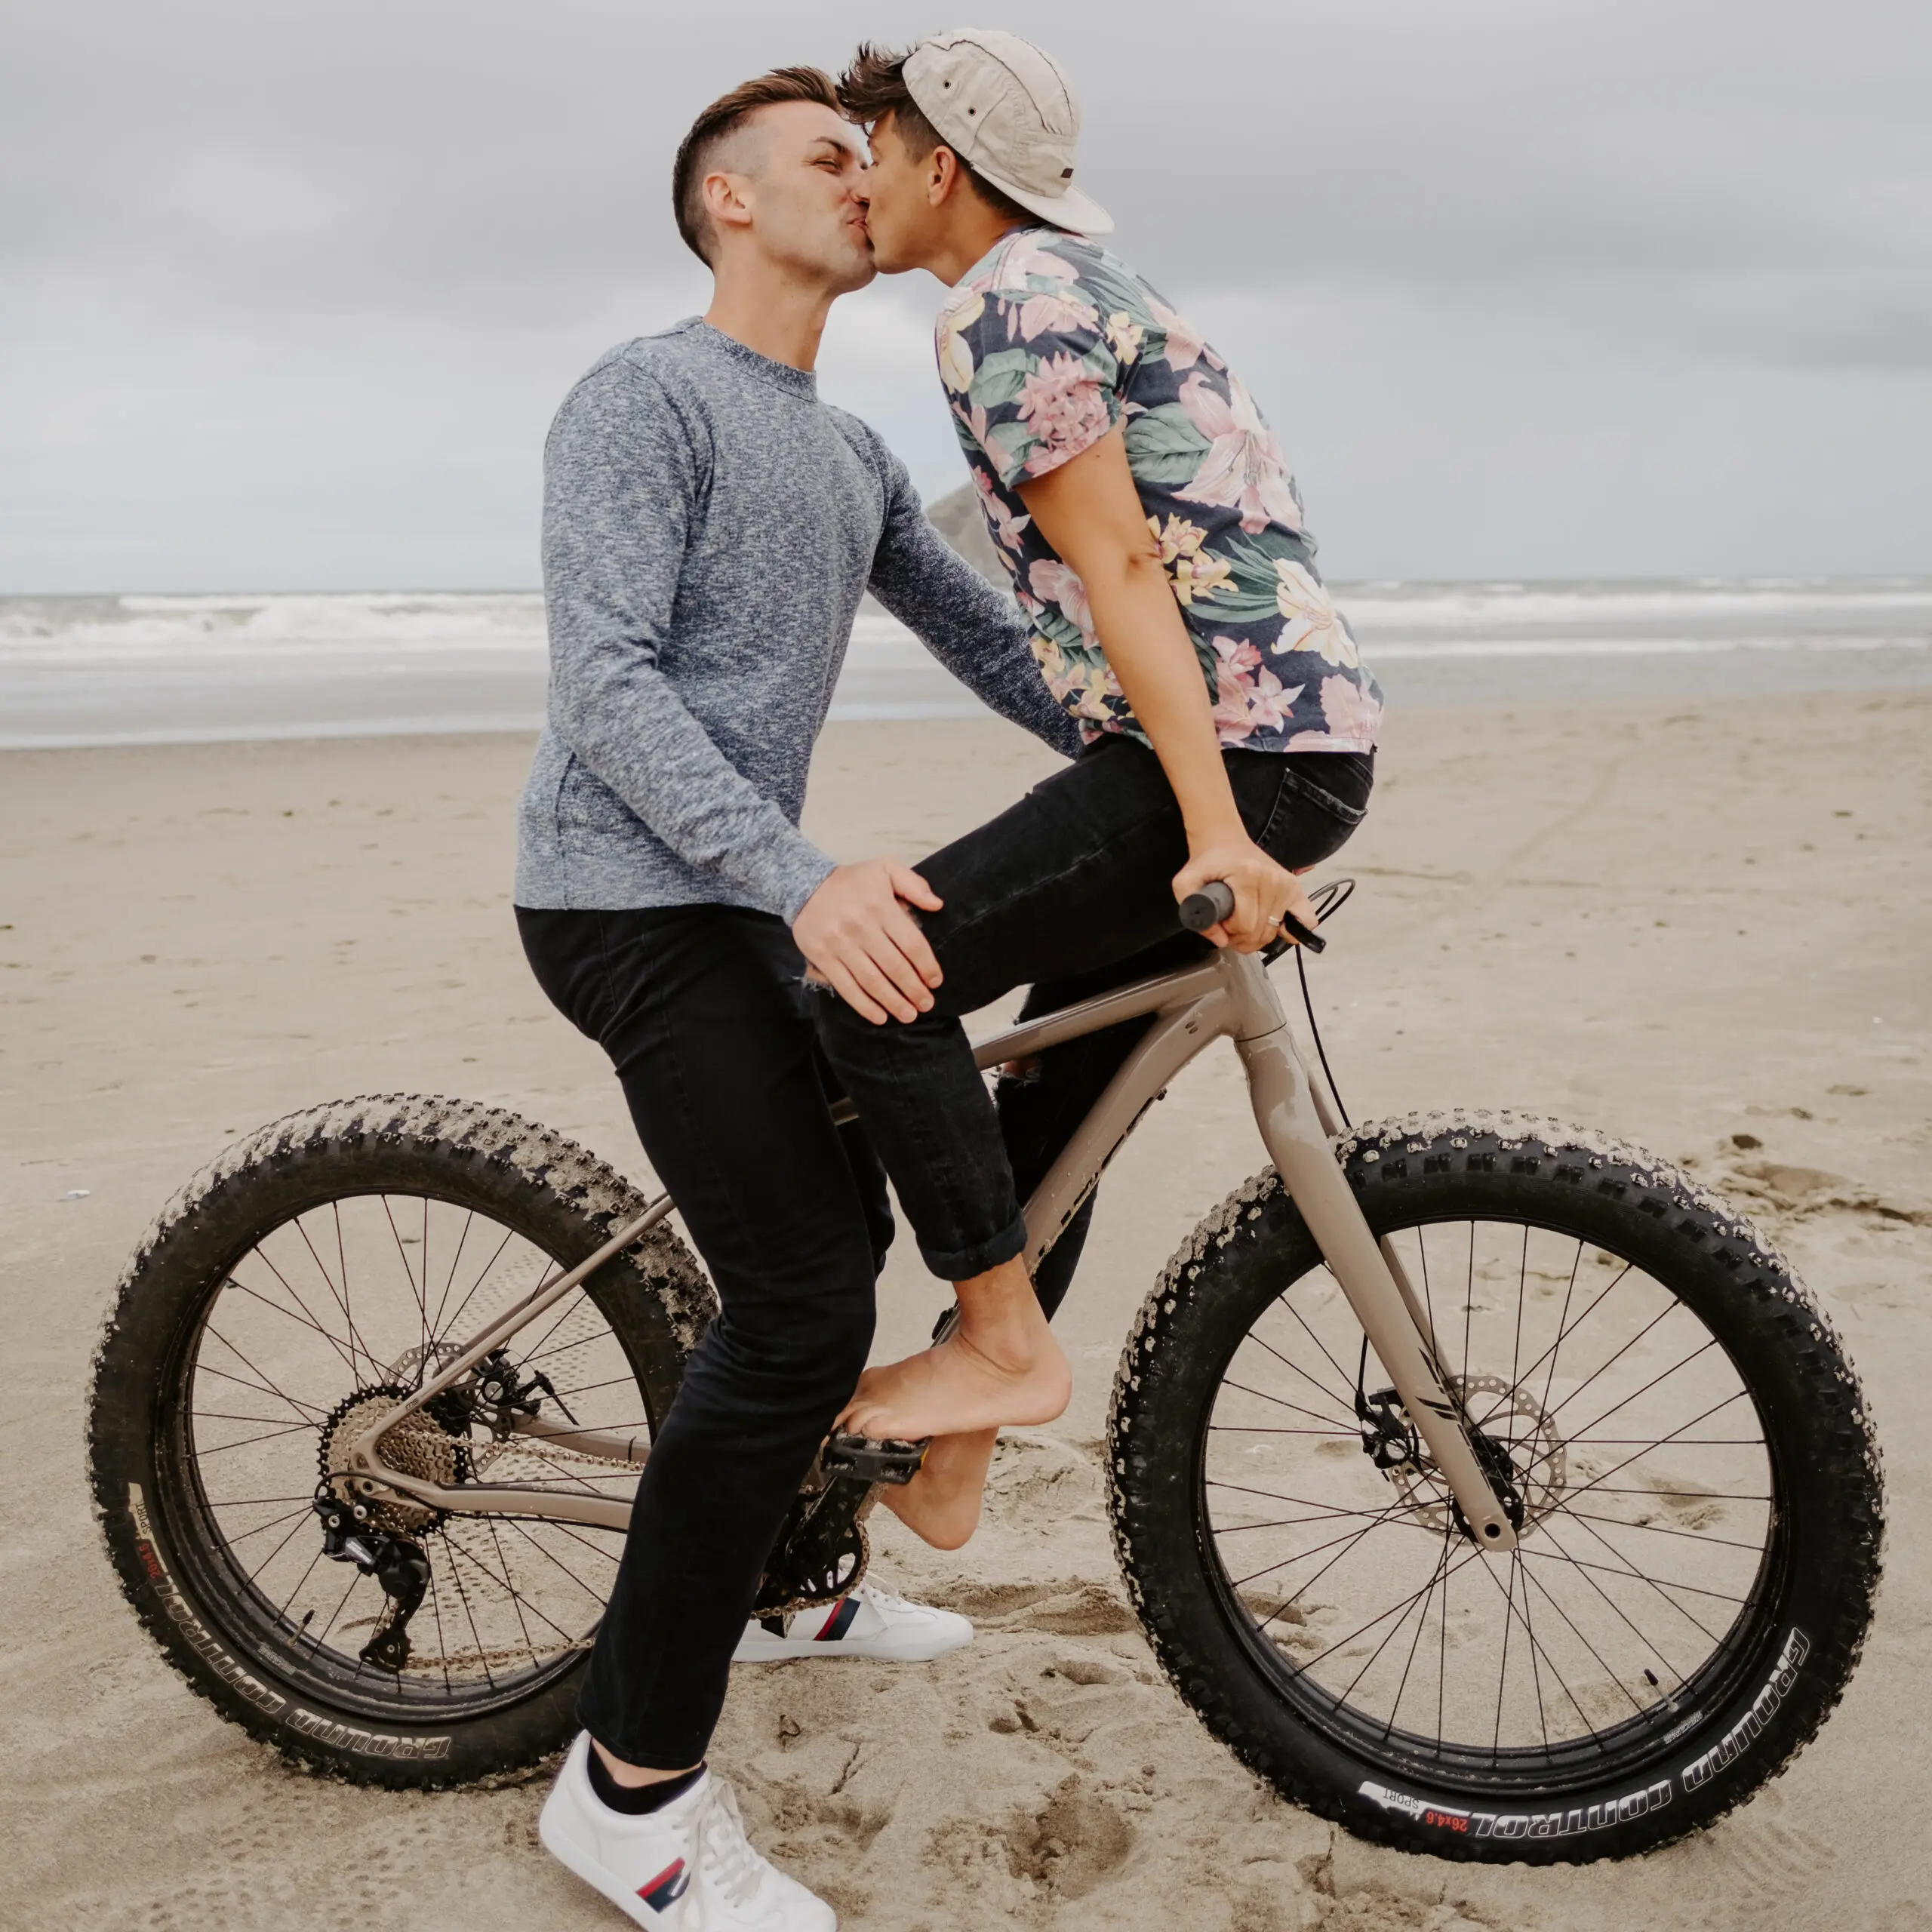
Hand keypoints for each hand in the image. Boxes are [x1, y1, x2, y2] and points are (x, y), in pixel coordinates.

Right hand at [794, 858, 943, 1023]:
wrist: (804, 885)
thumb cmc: (853, 880)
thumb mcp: (885, 867)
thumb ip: (914, 884)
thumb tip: (938, 905)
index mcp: (880, 906)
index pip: (911, 942)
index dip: (927, 966)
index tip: (936, 981)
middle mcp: (860, 926)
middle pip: (894, 966)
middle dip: (914, 989)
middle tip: (926, 1004)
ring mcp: (839, 944)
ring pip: (872, 981)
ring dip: (893, 1002)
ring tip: (909, 1015)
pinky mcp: (822, 957)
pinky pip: (846, 987)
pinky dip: (864, 1006)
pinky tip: (880, 1017)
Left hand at [1174, 832, 1317, 952]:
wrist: (1224, 841)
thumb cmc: (1206, 863)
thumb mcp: (1185, 883)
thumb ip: (1192, 912)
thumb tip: (1220, 940)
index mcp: (1248, 876)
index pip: (1244, 925)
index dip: (1228, 932)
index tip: (1221, 922)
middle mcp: (1272, 879)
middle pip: (1261, 931)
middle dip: (1242, 938)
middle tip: (1231, 926)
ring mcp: (1287, 883)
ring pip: (1276, 930)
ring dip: (1259, 935)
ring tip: (1246, 922)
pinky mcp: (1296, 887)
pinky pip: (1306, 919)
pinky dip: (1292, 929)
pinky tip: (1276, 926)